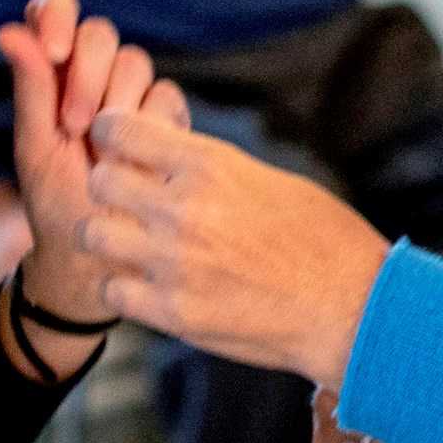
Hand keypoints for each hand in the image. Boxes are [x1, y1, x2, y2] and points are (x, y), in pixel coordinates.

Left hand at [0, 0, 187, 328]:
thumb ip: (30, 90)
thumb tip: (6, 30)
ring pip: (135, 63)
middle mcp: (93, 75)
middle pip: (100, 34)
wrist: (100, 260)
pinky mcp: (168, 123)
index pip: (55, 9)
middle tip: (73, 126)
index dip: (58, 15)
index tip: (53, 52)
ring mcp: (133, 98)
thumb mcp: (35, 149)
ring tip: (100, 158)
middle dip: (85, 75)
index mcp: (52, 71)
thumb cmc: (56, 204)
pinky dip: (148, 127)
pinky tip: (134, 163)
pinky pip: (167, 98)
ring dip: (115, 105)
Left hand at [83, 108, 390, 388]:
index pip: (118, 130)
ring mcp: (174, 264)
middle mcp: (184, 209)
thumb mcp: (268, 180)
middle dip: (108, 185)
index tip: (119, 147)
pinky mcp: (173, 313)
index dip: (111, 135)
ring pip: (92, 234)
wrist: (351, 307)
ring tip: (132, 244)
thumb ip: (208, 169)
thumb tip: (164, 151)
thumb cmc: (321, 239)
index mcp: (210, 166)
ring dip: (108, 236)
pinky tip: (149, 285)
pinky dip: (125, 286)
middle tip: (126, 200)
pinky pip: (112, 290)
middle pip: (98, 180)